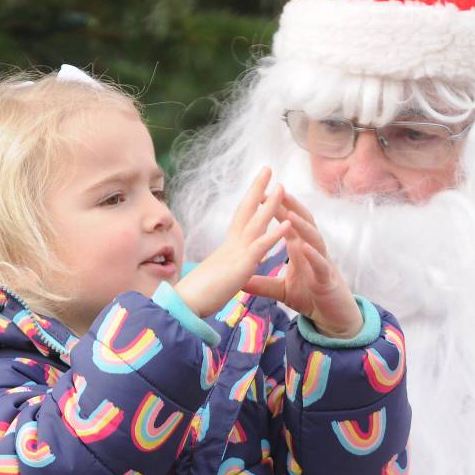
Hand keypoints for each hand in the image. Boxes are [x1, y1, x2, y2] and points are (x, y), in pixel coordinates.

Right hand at [174, 167, 289, 317]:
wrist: (186, 304)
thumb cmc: (198, 295)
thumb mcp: (216, 277)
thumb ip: (223, 269)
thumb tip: (222, 268)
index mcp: (228, 248)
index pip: (241, 219)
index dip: (250, 201)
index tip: (258, 186)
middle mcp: (232, 245)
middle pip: (246, 210)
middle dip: (258, 189)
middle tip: (268, 169)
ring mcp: (237, 253)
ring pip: (256, 223)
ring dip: (270, 204)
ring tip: (282, 186)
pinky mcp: (242, 266)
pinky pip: (261, 247)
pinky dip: (276, 234)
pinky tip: (288, 223)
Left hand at [244, 192, 361, 338]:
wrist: (332, 317)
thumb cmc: (310, 298)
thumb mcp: (281, 290)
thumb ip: (262, 284)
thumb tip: (239, 281)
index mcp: (300, 249)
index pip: (288, 223)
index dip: (277, 208)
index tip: (261, 194)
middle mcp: (312, 251)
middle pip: (303, 223)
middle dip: (291, 206)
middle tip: (278, 190)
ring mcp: (321, 263)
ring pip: (314, 239)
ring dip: (302, 227)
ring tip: (290, 215)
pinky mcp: (327, 279)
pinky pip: (321, 264)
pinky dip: (313, 255)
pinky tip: (304, 248)